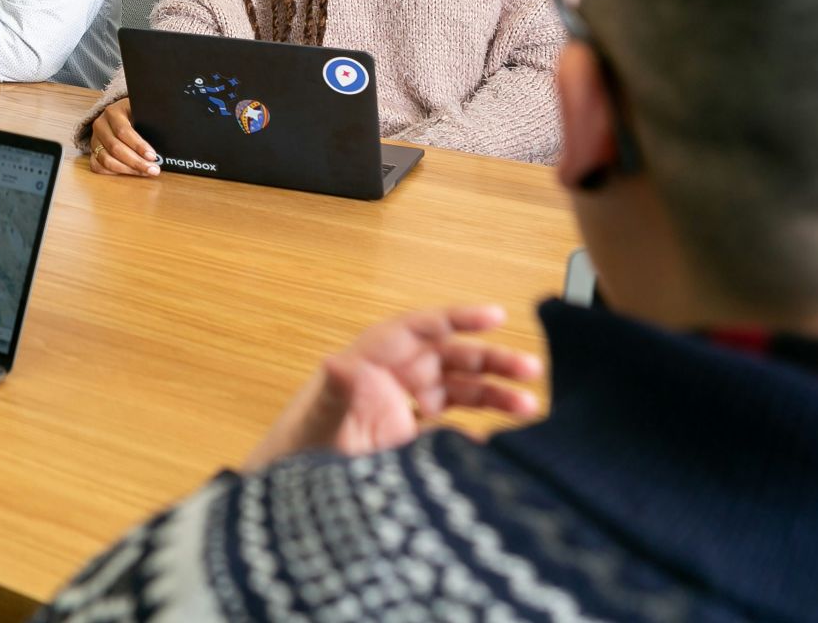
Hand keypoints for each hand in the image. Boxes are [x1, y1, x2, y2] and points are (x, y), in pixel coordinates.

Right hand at [88, 98, 158, 176]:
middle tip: (153, 169)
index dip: (139, 146)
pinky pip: (98, 166)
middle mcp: (100, 125)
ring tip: (144, 172)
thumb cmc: (134, 113)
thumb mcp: (142, 110)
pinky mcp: (93, 151)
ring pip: (107, 160)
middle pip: (115, 148)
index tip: (153, 156)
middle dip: (136, 162)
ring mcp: (95, 139)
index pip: (124, 131)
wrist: (119, 112)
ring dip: (127, 170)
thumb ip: (149, 121)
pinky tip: (129, 173)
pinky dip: (113, 172)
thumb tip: (166, 139)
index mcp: (113, 112)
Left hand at [241, 305, 541, 471]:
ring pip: (456, 391)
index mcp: (368, 364)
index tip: (495, 316)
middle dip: (490, 361)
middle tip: (530, 369)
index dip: (457, 319)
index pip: (418, 329)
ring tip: (530, 408)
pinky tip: (501, 447)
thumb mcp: (318, 423)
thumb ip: (335, 394)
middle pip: (448, 358)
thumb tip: (340, 363)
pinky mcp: (406, 443)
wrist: (287, 501)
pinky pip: (449, 429)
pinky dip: (476, 434)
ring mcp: (399, 411)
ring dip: (493, 396)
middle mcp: (388, 381)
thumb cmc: (295, 454)